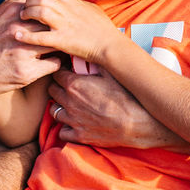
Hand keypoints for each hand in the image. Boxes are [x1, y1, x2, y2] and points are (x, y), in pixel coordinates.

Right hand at [0, 0, 62, 95]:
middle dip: (59, 26)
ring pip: (56, 43)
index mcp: (11, 11)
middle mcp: (18, 28)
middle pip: (53, 21)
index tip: (58, 14)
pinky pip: (54, 64)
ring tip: (60, 47)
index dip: (53, 8)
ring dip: (59, 45)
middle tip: (65, 31)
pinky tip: (49, 63)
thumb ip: (13, 1)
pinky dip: (55, 63)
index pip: (45, 1)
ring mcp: (23, 50)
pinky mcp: (25, 72)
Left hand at [13, 0, 120, 66]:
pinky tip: (18, 35)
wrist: (110, 46)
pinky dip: (27, 35)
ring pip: (39, 11)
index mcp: (73, 2)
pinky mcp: (62, 41)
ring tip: (22, 17)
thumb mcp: (92, 8)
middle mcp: (67, 11)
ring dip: (27, 13)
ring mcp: (64, 25)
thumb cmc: (104, 29)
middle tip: (23, 5)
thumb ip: (78, 2)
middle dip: (28, 0)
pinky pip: (40, 37)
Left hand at [49, 67, 176, 148]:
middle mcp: (69, 102)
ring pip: (54, 111)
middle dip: (58, 86)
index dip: (61, 71)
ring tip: (71, 104)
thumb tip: (90, 53)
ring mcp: (73, 120)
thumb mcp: (112, 73)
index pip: (56, 74)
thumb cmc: (127, 97)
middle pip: (52, 90)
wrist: (137, 124)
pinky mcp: (79, 136)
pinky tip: (75, 123)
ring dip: (60, 106)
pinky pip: (62, 131)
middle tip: (68, 87)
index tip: (67, 72)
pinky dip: (66, 127)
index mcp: (75, 84)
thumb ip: (96, 63)